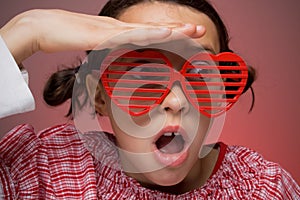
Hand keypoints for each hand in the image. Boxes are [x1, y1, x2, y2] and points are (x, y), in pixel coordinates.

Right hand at [0, 9, 204, 64]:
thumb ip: (102, 56)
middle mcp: (119, 29)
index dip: (169, 35)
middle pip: (155, 30)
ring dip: (172, 30)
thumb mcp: (88, 50)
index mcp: (117, 34)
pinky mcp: (103, 35)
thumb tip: (112, 64)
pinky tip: (166, 33)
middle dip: (179, 30)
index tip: (186, 38)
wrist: (41, 26)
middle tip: (201, 30)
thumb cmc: (63, 37)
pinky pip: (130, 35)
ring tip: (193, 30)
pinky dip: (150, 34)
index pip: (148, 34)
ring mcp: (112, 30)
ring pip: (148, 30)